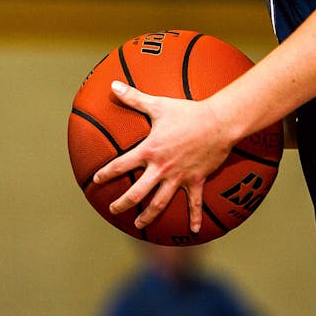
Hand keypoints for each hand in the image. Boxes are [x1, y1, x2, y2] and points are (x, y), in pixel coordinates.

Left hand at [92, 80, 233, 231]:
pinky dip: (194, 218)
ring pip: (159, 203)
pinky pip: (195, 204)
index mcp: (149, 151)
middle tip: (113, 210)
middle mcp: (161, 168)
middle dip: (123, 203)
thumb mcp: (158, 104)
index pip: (121, 165)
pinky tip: (193, 231)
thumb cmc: (188, 112)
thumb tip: (114, 84)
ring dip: (148, 216)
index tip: (97, 180)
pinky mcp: (196, 181)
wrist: (218, 122)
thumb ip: (134, 97)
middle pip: (137, 193)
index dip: (106, 174)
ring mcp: (178, 177)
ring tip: (138, 225)